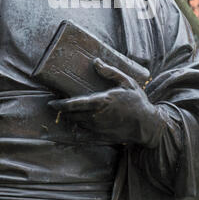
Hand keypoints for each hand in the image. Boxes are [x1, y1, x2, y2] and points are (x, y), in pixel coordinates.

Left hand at [48, 58, 164, 146]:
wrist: (147, 125)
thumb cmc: (137, 101)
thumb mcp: (126, 82)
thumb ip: (110, 72)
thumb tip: (96, 62)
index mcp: (101, 102)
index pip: (74, 104)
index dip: (60, 104)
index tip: (51, 102)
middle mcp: (96, 117)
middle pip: (72, 115)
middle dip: (63, 110)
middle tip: (58, 104)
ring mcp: (98, 129)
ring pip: (77, 124)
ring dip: (70, 118)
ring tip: (67, 112)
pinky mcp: (101, 137)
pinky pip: (83, 136)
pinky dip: (75, 133)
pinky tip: (72, 129)